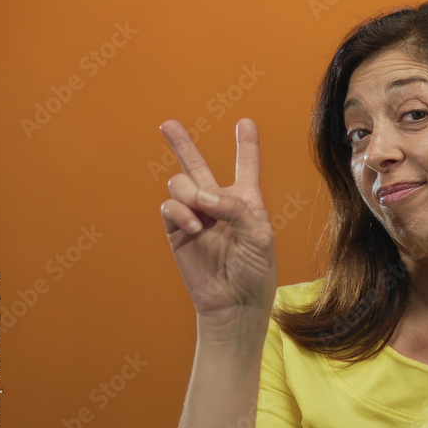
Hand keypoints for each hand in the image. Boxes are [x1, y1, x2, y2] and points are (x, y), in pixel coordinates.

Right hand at [159, 118, 277, 328]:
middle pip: (198, 166)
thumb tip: (202, 196)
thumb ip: (236, 208)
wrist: (234, 304)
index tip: (245, 123)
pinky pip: (169, 207)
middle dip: (181, 144)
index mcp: (246, 202)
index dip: (246, 145)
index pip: (246, 167)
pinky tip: (193, 225)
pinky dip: (179, 211)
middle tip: (167, 124)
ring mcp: (196, 217)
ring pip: (180, 184)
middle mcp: (219, 205)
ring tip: (201, 216)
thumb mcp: (260, 236)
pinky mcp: (177, 232)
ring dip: (189, 192)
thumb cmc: (255, 272)